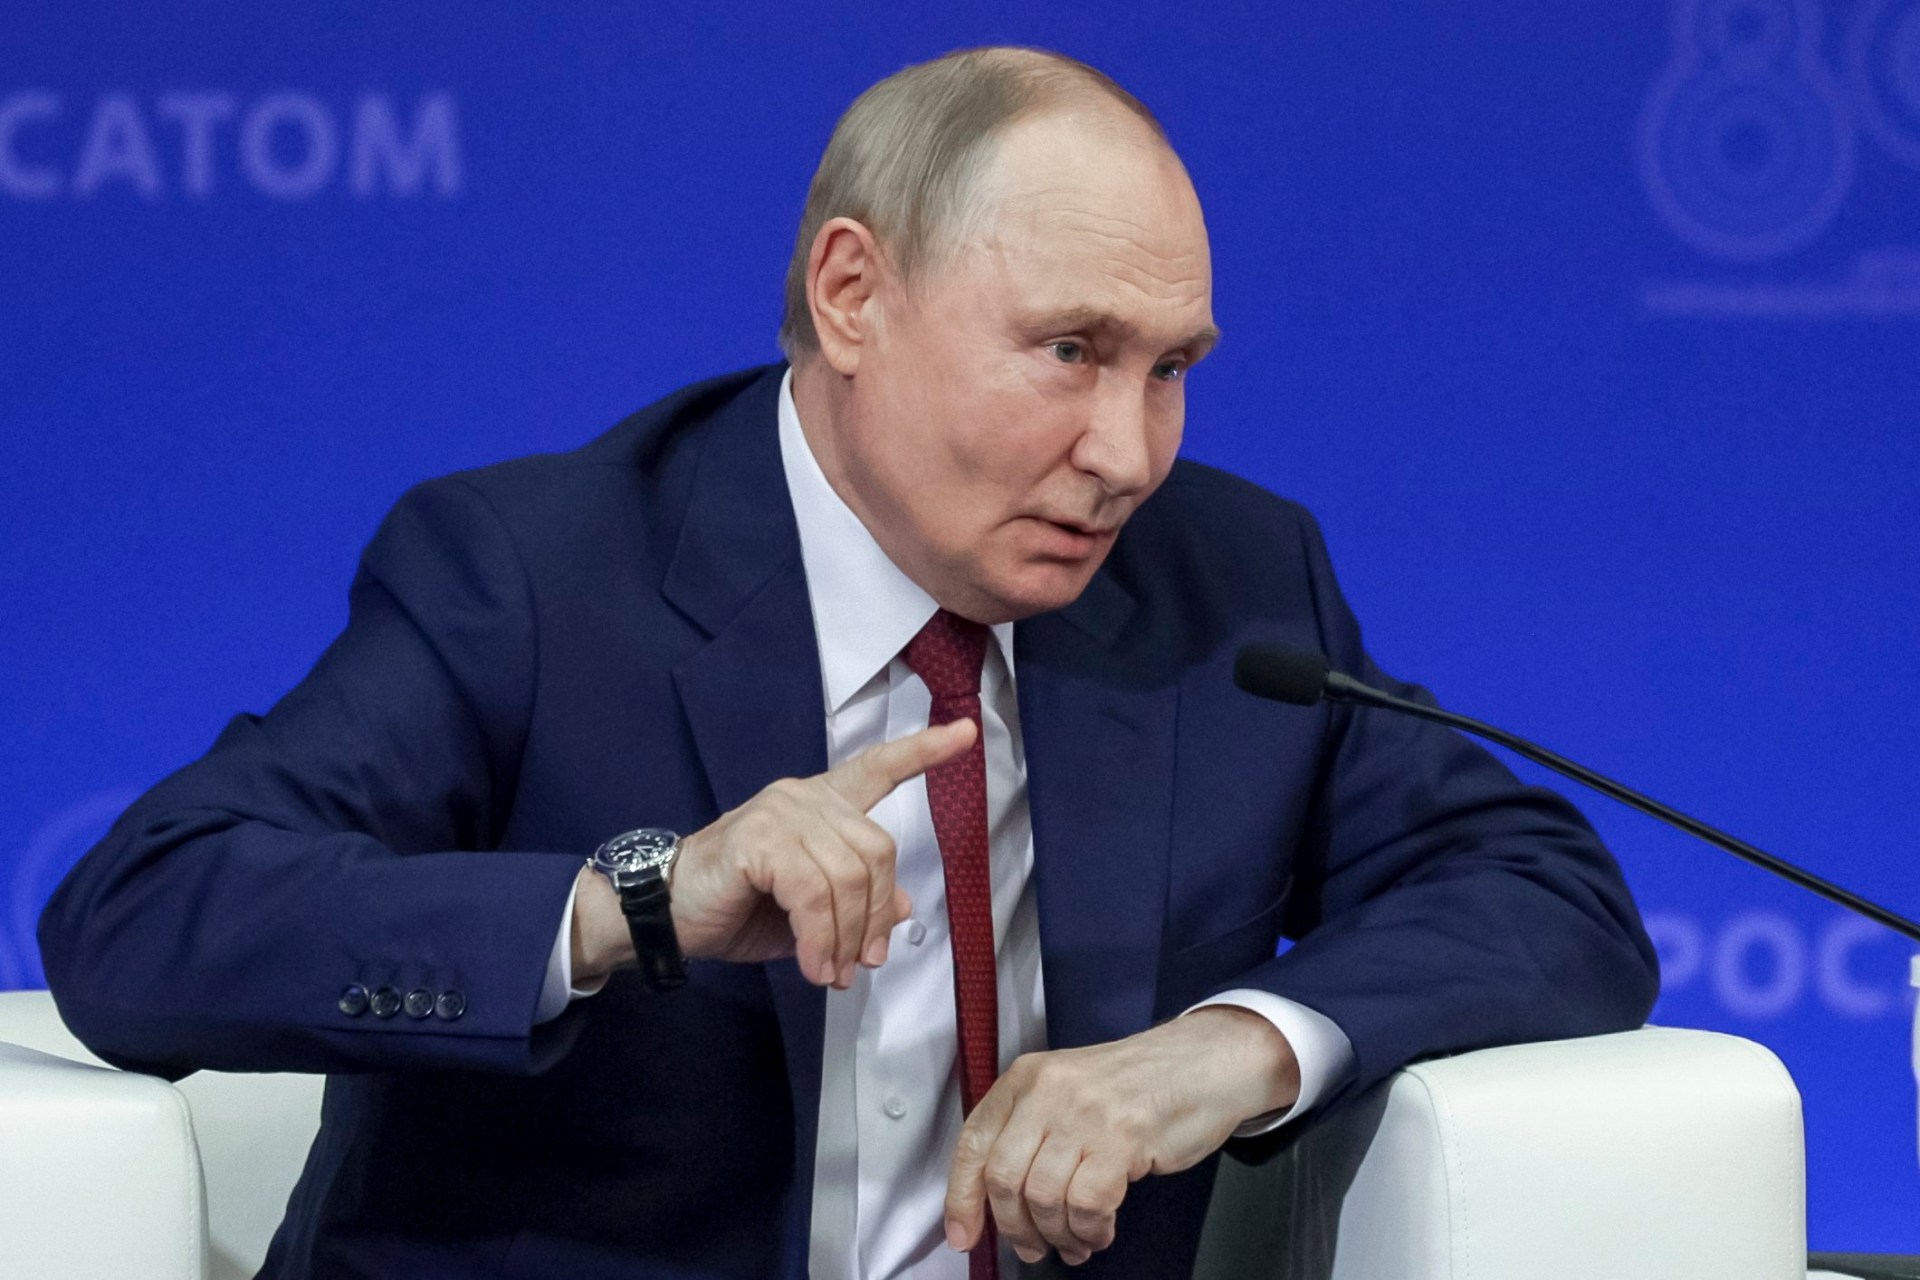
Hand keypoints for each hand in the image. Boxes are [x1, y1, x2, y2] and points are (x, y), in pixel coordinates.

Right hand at [641, 718, 975, 987]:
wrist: (665, 915)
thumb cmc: (736, 908)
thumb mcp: (809, 913)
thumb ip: (856, 902)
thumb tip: (905, 906)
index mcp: (821, 804)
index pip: (877, 768)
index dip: (923, 752)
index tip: (966, 733)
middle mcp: (804, 798)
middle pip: (877, 851)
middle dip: (875, 916)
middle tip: (861, 963)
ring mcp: (780, 813)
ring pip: (848, 878)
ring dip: (845, 937)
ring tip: (831, 973)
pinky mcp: (758, 839)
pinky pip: (812, 893)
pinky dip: (819, 937)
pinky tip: (813, 965)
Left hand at [943, 1007, 1299, 1266]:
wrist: (1205, 1062)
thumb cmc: (1140, 1084)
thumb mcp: (1069, 1091)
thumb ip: (1031, 1134)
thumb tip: (998, 1200)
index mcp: (1027, 1078)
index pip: (974, 1143)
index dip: (961, 1197)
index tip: (962, 1234)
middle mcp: (1049, 1089)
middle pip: (1005, 1177)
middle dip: (1016, 1227)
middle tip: (1033, 1246)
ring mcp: (1085, 1110)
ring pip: (1045, 1197)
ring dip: (1059, 1234)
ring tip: (1076, 1240)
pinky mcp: (1122, 1135)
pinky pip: (1088, 1203)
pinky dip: (1091, 1230)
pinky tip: (1100, 1229)